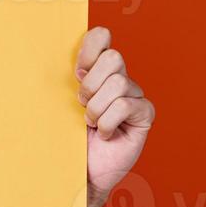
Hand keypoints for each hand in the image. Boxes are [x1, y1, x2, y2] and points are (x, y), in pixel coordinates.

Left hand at [75, 26, 155, 206]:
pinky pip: (125, 106)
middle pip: (113, 58)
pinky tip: (105, 134)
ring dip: (97, 108)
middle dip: (90, 84)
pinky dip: (108, 122)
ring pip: (118, 83)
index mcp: (98, 69)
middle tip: (83, 105)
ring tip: (91, 124)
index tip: (76, 73)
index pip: (102, 36)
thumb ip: (68, 80)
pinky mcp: (144, 115)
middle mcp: (120, 78)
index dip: (89, 50)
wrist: (80, 171)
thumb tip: (69, 63)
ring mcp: (135, 96)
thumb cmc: (67, 137)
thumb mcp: (60, 103)